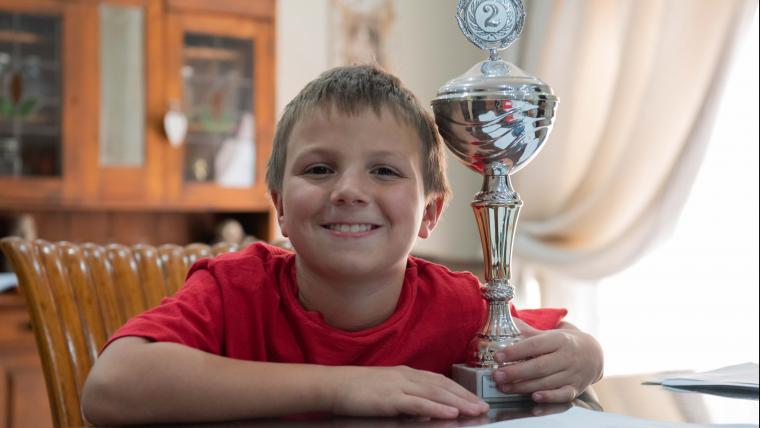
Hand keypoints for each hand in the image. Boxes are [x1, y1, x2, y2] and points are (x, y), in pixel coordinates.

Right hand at [329, 365, 489, 418]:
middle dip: (466, 396)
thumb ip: (406, 397)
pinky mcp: (391, 398)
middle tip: (484, 406)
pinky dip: (437, 407)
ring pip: (436, 393)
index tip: (475, 398)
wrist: (333, 385)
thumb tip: (424, 409)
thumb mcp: (386, 390)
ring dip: (459, 401)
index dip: (459, 389)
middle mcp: (406, 376)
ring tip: (476, 410)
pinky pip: (419, 403)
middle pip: (443, 385)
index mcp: (406, 373)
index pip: (439, 380)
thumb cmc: (356, 389)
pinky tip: (451, 412)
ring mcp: (399, 386)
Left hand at [491, 319, 603, 402]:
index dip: (515, 352)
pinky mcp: (576, 389)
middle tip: (497, 376)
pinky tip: (534, 399)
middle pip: (539, 366)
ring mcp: (573, 374)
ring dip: (523, 387)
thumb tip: (507, 319)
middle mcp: (567, 357)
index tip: (497, 357)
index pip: (535, 345)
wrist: (594, 354)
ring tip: (504, 387)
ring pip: (547, 382)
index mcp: (559, 340)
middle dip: (515, 372)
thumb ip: (528, 332)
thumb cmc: (564, 343)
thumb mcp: (550, 334)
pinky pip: (563, 395)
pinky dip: (549, 398)